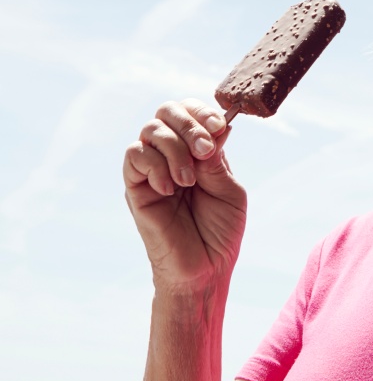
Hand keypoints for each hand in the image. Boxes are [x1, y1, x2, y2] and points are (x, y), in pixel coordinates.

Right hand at [123, 99, 246, 293]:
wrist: (205, 269)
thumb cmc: (220, 232)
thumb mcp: (229, 190)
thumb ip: (217, 160)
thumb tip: (216, 127)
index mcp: (198, 152)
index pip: (191, 111)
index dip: (203, 112)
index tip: (220, 127)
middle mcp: (172, 155)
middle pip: (167, 111)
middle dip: (189, 123)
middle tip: (205, 149)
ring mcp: (152, 170)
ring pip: (150, 130)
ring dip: (174, 148)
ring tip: (189, 180)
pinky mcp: (135, 189)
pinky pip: (134, 156)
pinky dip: (155, 165)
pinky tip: (171, 188)